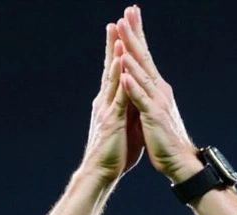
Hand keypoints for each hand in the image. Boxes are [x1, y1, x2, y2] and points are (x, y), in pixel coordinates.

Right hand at [82, 20, 144, 182]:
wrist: (100, 173)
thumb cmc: (114, 152)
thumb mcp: (125, 125)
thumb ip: (129, 108)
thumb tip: (135, 96)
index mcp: (110, 102)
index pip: (115, 71)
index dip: (119, 51)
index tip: (122, 30)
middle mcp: (106, 100)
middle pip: (111, 66)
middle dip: (115, 42)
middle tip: (117, 19)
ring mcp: (107, 108)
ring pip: (113, 76)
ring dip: (116, 53)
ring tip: (118, 32)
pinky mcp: (112, 119)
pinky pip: (118, 94)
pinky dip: (120, 77)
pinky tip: (121, 63)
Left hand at [115, 6, 203, 182]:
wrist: (179, 161)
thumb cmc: (163, 138)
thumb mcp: (152, 111)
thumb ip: (145, 95)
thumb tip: (139, 81)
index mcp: (156, 88)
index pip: (144, 57)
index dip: (136, 36)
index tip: (129, 16)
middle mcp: (158, 89)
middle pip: (144, 57)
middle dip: (134, 34)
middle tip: (127, 12)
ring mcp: (156, 101)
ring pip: (141, 72)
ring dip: (131, 52)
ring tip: (122, 35)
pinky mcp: (153, 116)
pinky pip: (140, 98)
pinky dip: (132, 84)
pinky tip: (124, 71)